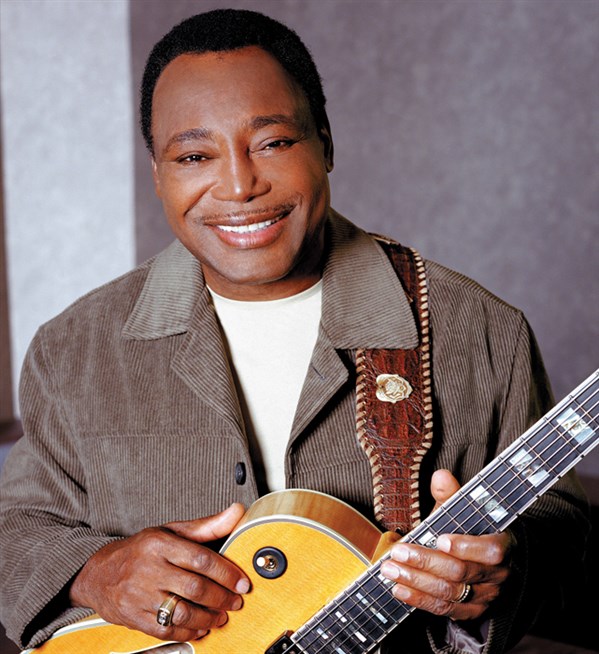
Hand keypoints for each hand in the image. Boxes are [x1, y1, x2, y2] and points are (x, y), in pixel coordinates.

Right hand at [69, 503, 249, 641]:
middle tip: (236, 601)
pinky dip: (188, 633)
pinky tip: (200, 628)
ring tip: (221, 616)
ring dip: (208, 618)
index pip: (201, 559)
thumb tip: (237, 512)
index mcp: (160, 544)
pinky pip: (166, 631)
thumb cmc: (142, 549)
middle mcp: (149, 569)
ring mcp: (140, 596)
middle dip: (221, 598)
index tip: (242, 582)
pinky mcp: (134, 618)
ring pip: (182, 613)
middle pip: (194, 588)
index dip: (226, 573)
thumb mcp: (171, 531)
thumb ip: (207, 526)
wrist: (98, 573)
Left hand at [380, 470, 514, 620]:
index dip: (466, 546)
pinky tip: (398, 589)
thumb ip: (451, 495)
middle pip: (461, 572)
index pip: (491, 550)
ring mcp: (484, 597)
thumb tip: (440, 476)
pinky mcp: (470, 612)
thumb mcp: (462, 511)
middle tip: (398, 552)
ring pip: (449, 592)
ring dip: (416, 580)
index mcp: (503, 544)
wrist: (479, 558)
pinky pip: (443, 609)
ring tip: (390, 569)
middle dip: (425, 561)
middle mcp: (497, 575)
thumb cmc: (468, 529)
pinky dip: (419, 599)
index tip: (440, 539)